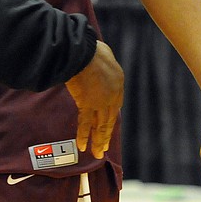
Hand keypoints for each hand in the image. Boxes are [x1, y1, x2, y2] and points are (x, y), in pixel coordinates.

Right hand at [64, 40, 122, 158]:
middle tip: (103, 148)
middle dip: (105, 135)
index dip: (109, 117)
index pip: (115, 105)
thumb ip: (103, 61)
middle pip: (109, 119)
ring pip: (100, 125)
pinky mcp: (87, 104)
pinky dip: (83, 135)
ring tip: (97, 152)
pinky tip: (82, 146)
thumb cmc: (91, 48)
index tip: (105, 126)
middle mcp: (113, 96)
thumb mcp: (103, 53)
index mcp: (118, 83)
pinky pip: (85, 123)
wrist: (83, 52)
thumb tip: (97, 59)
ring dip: (98, 140)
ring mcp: (100, 102)